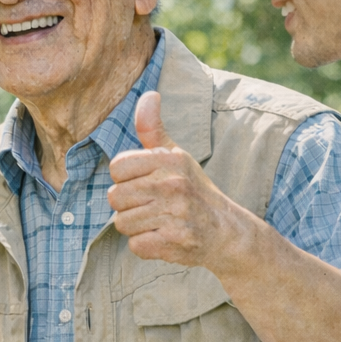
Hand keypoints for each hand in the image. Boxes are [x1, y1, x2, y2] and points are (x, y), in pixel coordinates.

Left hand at [107, 91, 253, 270]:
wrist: (226, 231)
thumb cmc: (192, 190)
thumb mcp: (176, 156)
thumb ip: (153, 129)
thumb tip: (149, 95)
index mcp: (170, 160)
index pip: (117, 167)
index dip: (126, 179)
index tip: (146, 184)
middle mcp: (173, 183)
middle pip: (114, 197)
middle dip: (129, 206)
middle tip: (154, 207)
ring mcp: (175, 213)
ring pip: (122, 223)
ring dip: (137, 227)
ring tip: (160, 222)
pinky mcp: (175, 240)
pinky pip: (136, 245)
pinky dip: (146, 246)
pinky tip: (164, 237)